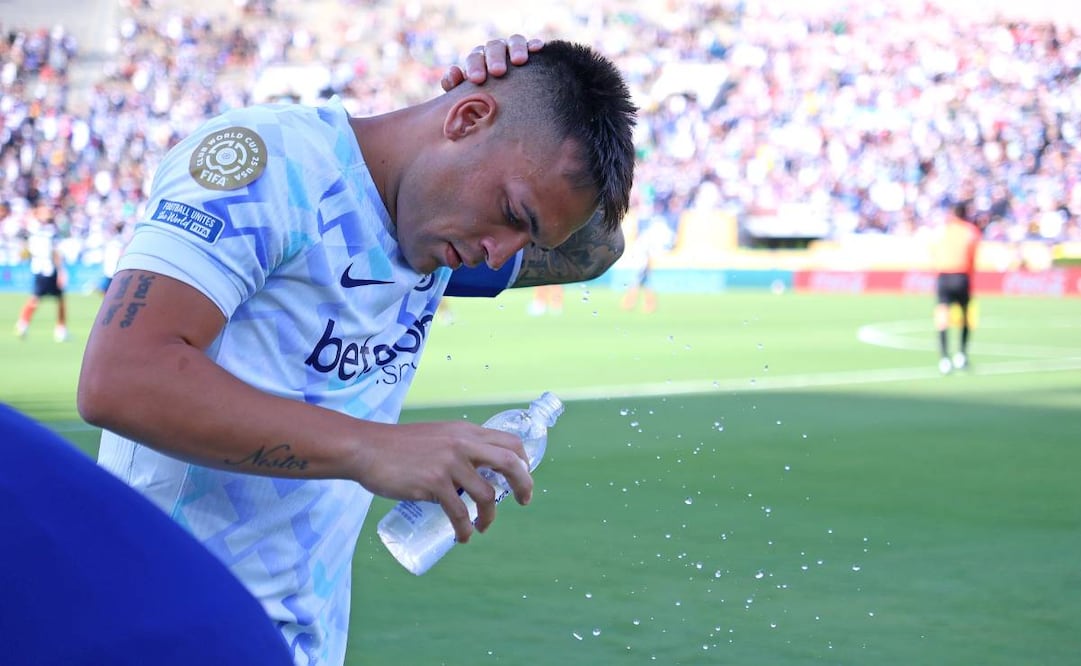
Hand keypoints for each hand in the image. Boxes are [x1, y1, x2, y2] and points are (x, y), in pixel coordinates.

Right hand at [357, 420, 533, 543]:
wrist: (366, 449)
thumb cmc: (398, 445)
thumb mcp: (437, 435)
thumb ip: (457, 446)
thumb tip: (474, 469)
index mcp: (465, 431)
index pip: (509, 442)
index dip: (523, 462)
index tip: (522, 478)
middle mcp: (462, 444)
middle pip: (509, 463)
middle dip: (523, 485)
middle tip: (523, 501)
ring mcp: (448, 464)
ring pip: (487, 495)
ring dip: (490, 516)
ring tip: (482, 526)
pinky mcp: (433, 483)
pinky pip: (459, 512)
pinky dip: (465, 528)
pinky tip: (463, 536)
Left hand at [440, 34, 544, 91]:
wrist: (507, 104)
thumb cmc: (484, 100)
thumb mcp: (467, 95)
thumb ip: (455, 85)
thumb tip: (454, 71)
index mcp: (478, 60)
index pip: (474, 58)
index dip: (474, 66)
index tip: (477, 79)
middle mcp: (494, 51)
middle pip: (493, 47)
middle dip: (494, 58)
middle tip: (497, 71)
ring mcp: (512, 49)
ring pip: (513, 41)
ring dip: (516, 48)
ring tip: (519, 61)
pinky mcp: (530, 51)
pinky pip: (531, 44)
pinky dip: (533, 44)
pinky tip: (537, 47)